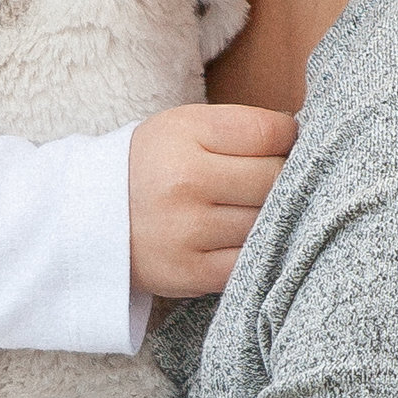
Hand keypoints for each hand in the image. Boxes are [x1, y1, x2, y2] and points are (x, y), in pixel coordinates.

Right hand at [127, 103, 295, 297]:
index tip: (288, 144)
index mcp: (185, 134)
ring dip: (279, 217)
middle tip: (278, 180)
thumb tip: (307, 141)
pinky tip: (255, 240)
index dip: (291, 137)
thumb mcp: (184, 126)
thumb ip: (242, 128)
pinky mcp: (192, 272)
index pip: (270, 131)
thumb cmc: (153, 165)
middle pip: (275, 179)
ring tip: (265, 209)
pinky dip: (262, 252)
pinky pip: (253, 261)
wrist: (90, 219)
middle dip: (289, 178)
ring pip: (269, 221)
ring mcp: (189, 230)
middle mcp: (186, 181)